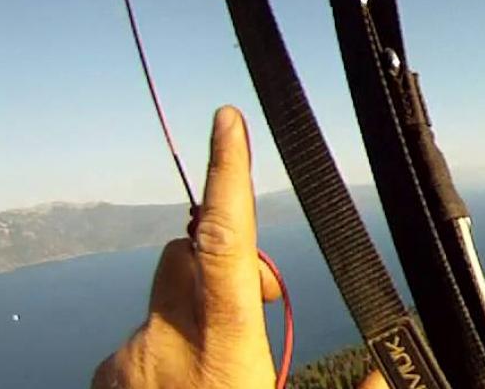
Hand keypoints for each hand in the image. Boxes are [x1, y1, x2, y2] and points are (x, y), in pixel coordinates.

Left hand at [92, 106, 280, 388]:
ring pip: (165, 300)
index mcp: (223, 349)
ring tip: (210, 372)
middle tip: (255, 310)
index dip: (226, 177)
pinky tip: (178, 386)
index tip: (226, 121)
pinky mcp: (103, 373)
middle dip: (217, 264)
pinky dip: (163, 352)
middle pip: (187, 258)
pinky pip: (139, 337)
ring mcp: (129, 357)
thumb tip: (381, 368)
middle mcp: (168, 342)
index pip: (225, 243)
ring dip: (191, 318)